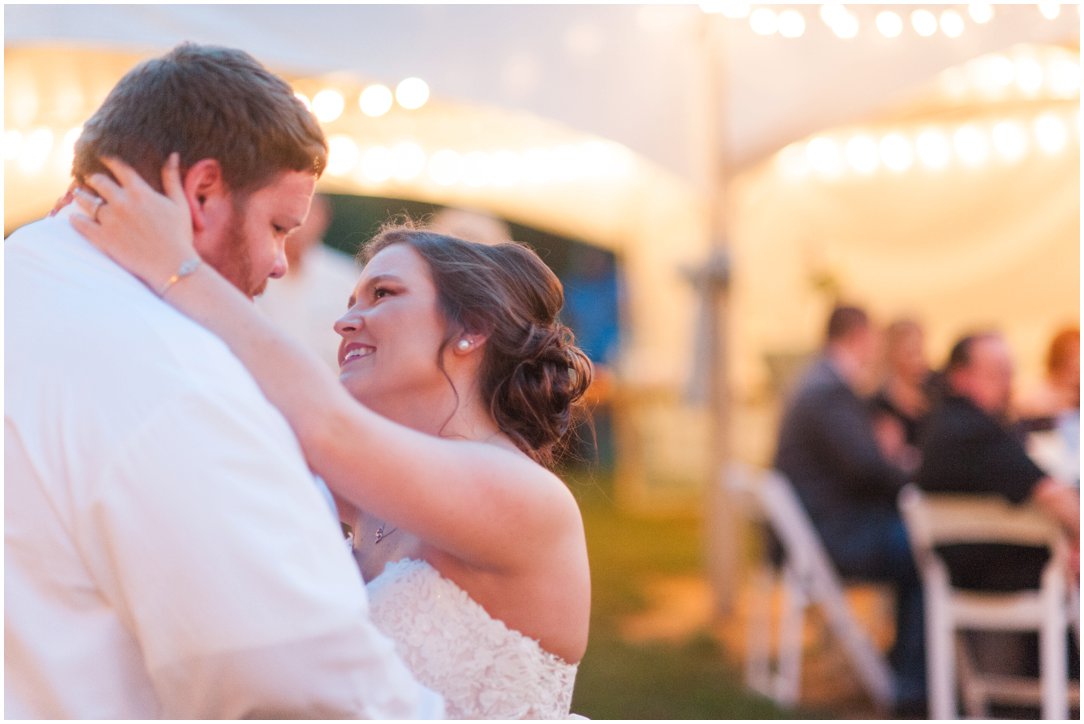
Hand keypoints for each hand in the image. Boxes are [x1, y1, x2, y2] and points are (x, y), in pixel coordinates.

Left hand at [70, 153, 196, 292]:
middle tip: (91, 180)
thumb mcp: (180, 204)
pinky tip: (74, 218)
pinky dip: (75, 219)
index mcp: (139, 191)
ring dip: (81, 196)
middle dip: (94, 179)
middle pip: (98, 181)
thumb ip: (172, 179)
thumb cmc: (179, 235)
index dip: (109, 160)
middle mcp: (121, 202)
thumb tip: (172, 155)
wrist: (172, 265)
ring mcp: (109, 220)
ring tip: (79, 195)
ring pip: (86, 200)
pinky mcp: (102, 238)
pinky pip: (81, 224)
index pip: (119, 168)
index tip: (104, 158)